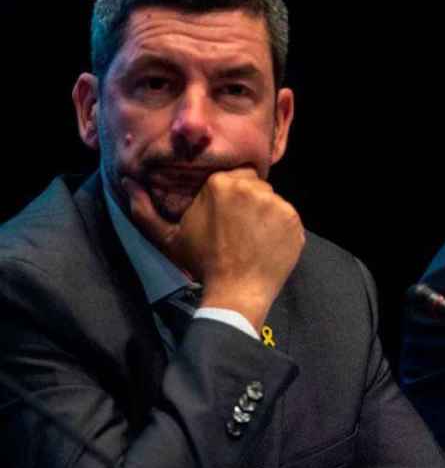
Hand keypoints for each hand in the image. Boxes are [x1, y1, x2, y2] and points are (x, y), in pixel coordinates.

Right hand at [124, 168, 304, 329]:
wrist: (235, 292)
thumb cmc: (201, 263)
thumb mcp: (168, 237)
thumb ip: (144, 209)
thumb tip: (128, 182)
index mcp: (220, 182)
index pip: (232, 175)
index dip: (230, 194)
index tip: (225, 213)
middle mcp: (251, 187)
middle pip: (254, 185)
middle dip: (247, 200)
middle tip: (238, 227)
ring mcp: (276, 203)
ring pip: (271, 200)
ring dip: (264, 213)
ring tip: (252, 238)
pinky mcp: (294, 220)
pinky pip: (287, 217)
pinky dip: (280, 228)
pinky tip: (266, 244)